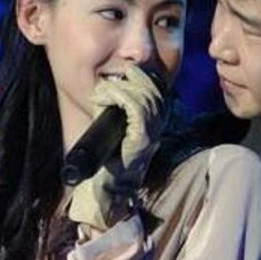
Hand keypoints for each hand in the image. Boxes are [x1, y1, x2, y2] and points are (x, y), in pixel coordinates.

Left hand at [69, 65, 166, 230]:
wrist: (112, 184)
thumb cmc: (111, 158)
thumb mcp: (116, 126)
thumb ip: (117, 107)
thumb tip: (105, 85)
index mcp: (155, 119)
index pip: (156, 88)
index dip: (141, 77)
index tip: (122, 75)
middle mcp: (158, 123)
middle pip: (152, 88)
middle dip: (130, 79)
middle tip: (108, 85)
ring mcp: (152, 130)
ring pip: (143, 94)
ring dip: (119, 87)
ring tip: (102, 92)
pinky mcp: (143, 136)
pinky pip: (135, 106)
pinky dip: (117, 96)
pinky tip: (102, 98)